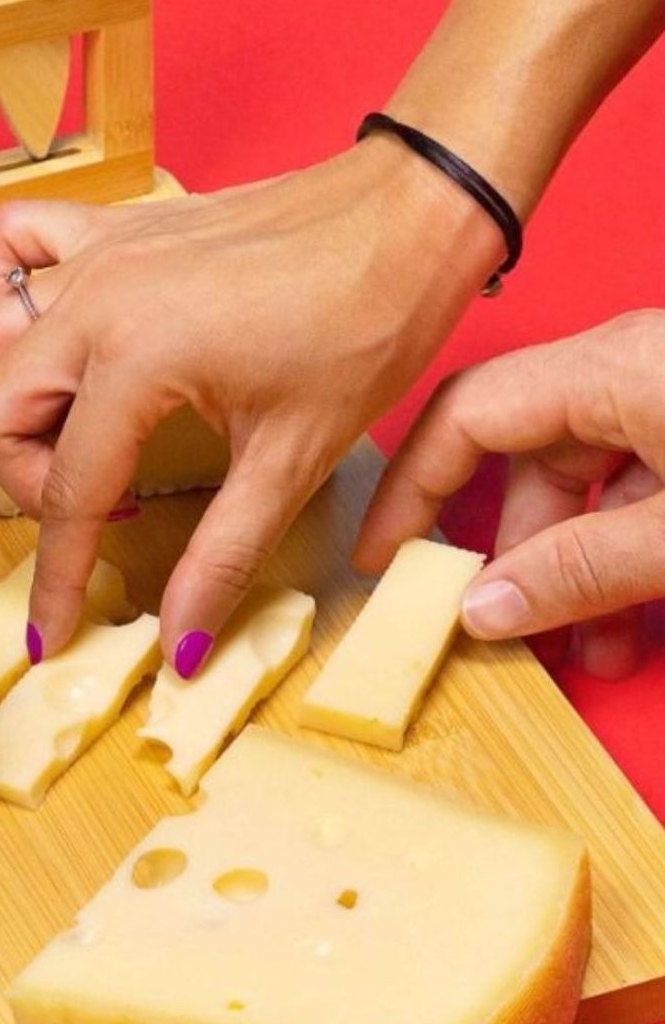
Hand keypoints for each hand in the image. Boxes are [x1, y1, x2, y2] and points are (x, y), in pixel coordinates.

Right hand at [0, 137, 501, 670]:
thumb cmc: (366, 321)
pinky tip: (58, 333)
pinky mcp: (116, 228)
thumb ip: (221, 555)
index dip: (56, 577)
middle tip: (94, 512)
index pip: (67, 492)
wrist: (411, 214)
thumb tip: (182, 638)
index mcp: (135, 358)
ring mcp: (99, 256)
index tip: (51, 631)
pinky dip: (10, 288)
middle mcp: (96, 301)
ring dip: (16, 398)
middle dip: (29, 484)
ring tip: (84, 433)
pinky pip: (15, 245)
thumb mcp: (294, 459)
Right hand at [356, 310, 664, 678]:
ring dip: (575, 572)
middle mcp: (631, 370)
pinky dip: (624, 556)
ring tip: (583, 655)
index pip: (465, 417)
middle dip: (510, 557)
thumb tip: (483, 611)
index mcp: (611, 369)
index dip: (411, 492)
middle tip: (490, 630)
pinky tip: (629, 625)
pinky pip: (639, 488)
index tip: (385, 562)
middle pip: (525, 461)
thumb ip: (583, 570)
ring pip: (586, 485)